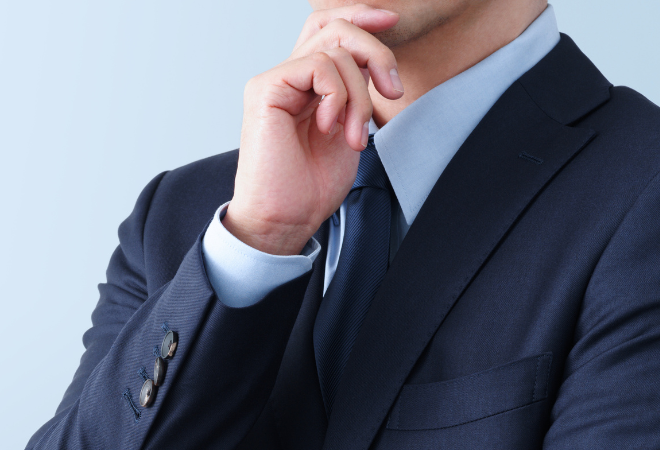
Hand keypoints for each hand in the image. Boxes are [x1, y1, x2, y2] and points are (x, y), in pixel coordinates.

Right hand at [224, 5, 403, 255]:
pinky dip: (338, 95)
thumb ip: (357, 91)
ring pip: (335, 49)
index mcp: (305, 84)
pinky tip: (330, 127)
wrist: (284, 219)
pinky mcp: (266, 89)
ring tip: (353, 135)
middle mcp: (288, 78)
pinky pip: (319, 66)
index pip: (329, 27)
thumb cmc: (309, 188)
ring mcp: (275, 81)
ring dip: (360, 95)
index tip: (393, 21)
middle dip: (377, 53)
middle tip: (393, 91)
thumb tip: (378, 62)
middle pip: (336, 27)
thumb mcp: (348, 128)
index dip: (362, 15)